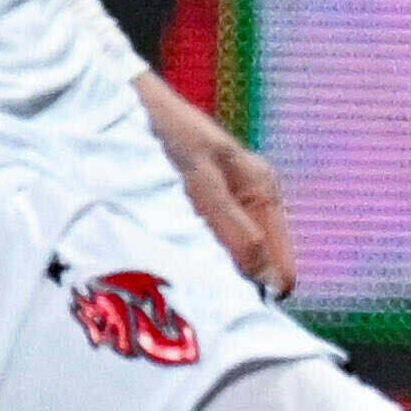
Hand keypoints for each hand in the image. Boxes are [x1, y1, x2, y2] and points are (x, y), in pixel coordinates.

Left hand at [134, 69, 293, 297]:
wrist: (128, 101)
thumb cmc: (165, 135)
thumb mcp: (200, 183)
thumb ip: (232, 228)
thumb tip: (265, 279)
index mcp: (265, 190)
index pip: (282, 266)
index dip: (258, 290)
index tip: (227, 309)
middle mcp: (254, 198)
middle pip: (258, 264)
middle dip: (233, 281)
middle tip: (197, 293)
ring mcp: (229, 201)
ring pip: (231, 256)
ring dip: (209, 267)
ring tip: (179, 273)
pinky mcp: (202, 203)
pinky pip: (209, 243)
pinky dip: (194, 254)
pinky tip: (170, 254)